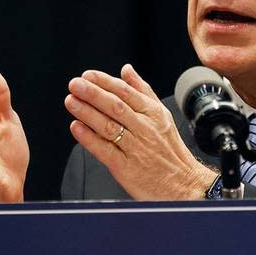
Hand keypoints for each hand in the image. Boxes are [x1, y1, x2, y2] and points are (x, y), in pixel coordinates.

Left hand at [65, 64, 216, 199]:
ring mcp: (136, 148)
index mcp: (154, 115)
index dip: (105, 82)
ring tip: (71, 101)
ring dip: (87, 112)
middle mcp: (146, 129)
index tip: (88, 75)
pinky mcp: (126, 167)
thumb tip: (126, 70)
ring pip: (109, 126)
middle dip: (93, 93)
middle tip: (75, 84)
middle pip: (116, 107)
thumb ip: (143, 92)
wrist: (183, 184)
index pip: (127, 93)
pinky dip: (89, 138)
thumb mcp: (162, 117)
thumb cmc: (170, 151)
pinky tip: (76, 127)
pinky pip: (105, 149)